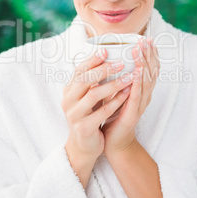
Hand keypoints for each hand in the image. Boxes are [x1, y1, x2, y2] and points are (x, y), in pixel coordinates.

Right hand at [62, 47, 132, 184]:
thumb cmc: (88, 116)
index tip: (106, 51)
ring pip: (93, 95)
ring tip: (129, 78)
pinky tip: (127, 94)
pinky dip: (116, 102)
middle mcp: (68, 101)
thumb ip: (91, 81)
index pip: (78, 70)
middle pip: (84, 80)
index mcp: (68, 91)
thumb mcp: (86, 97)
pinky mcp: (84, 128)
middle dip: (104, 69)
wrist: (83, 146)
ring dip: (113, 85)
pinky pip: (102, 112)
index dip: (92, 60)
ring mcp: (74, 115)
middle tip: (121, 63)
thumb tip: (104, 57)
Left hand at [103, 37, 159, 155]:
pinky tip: (135, 73)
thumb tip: (108, 59)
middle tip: (147, 40)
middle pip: (151, 71)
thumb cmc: (114, 115)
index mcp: (141, 90)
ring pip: (145, 81)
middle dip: (149, 54)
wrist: (114, 141)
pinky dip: (137, 84)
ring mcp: (140, 104)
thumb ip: (117, 78)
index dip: (150, 53)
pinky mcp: (133, 113)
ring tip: (140, 51)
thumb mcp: (116, 93)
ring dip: (143, 65)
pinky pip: (136, 96)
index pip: (149, 68)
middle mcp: (144, 95)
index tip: (148, 39)